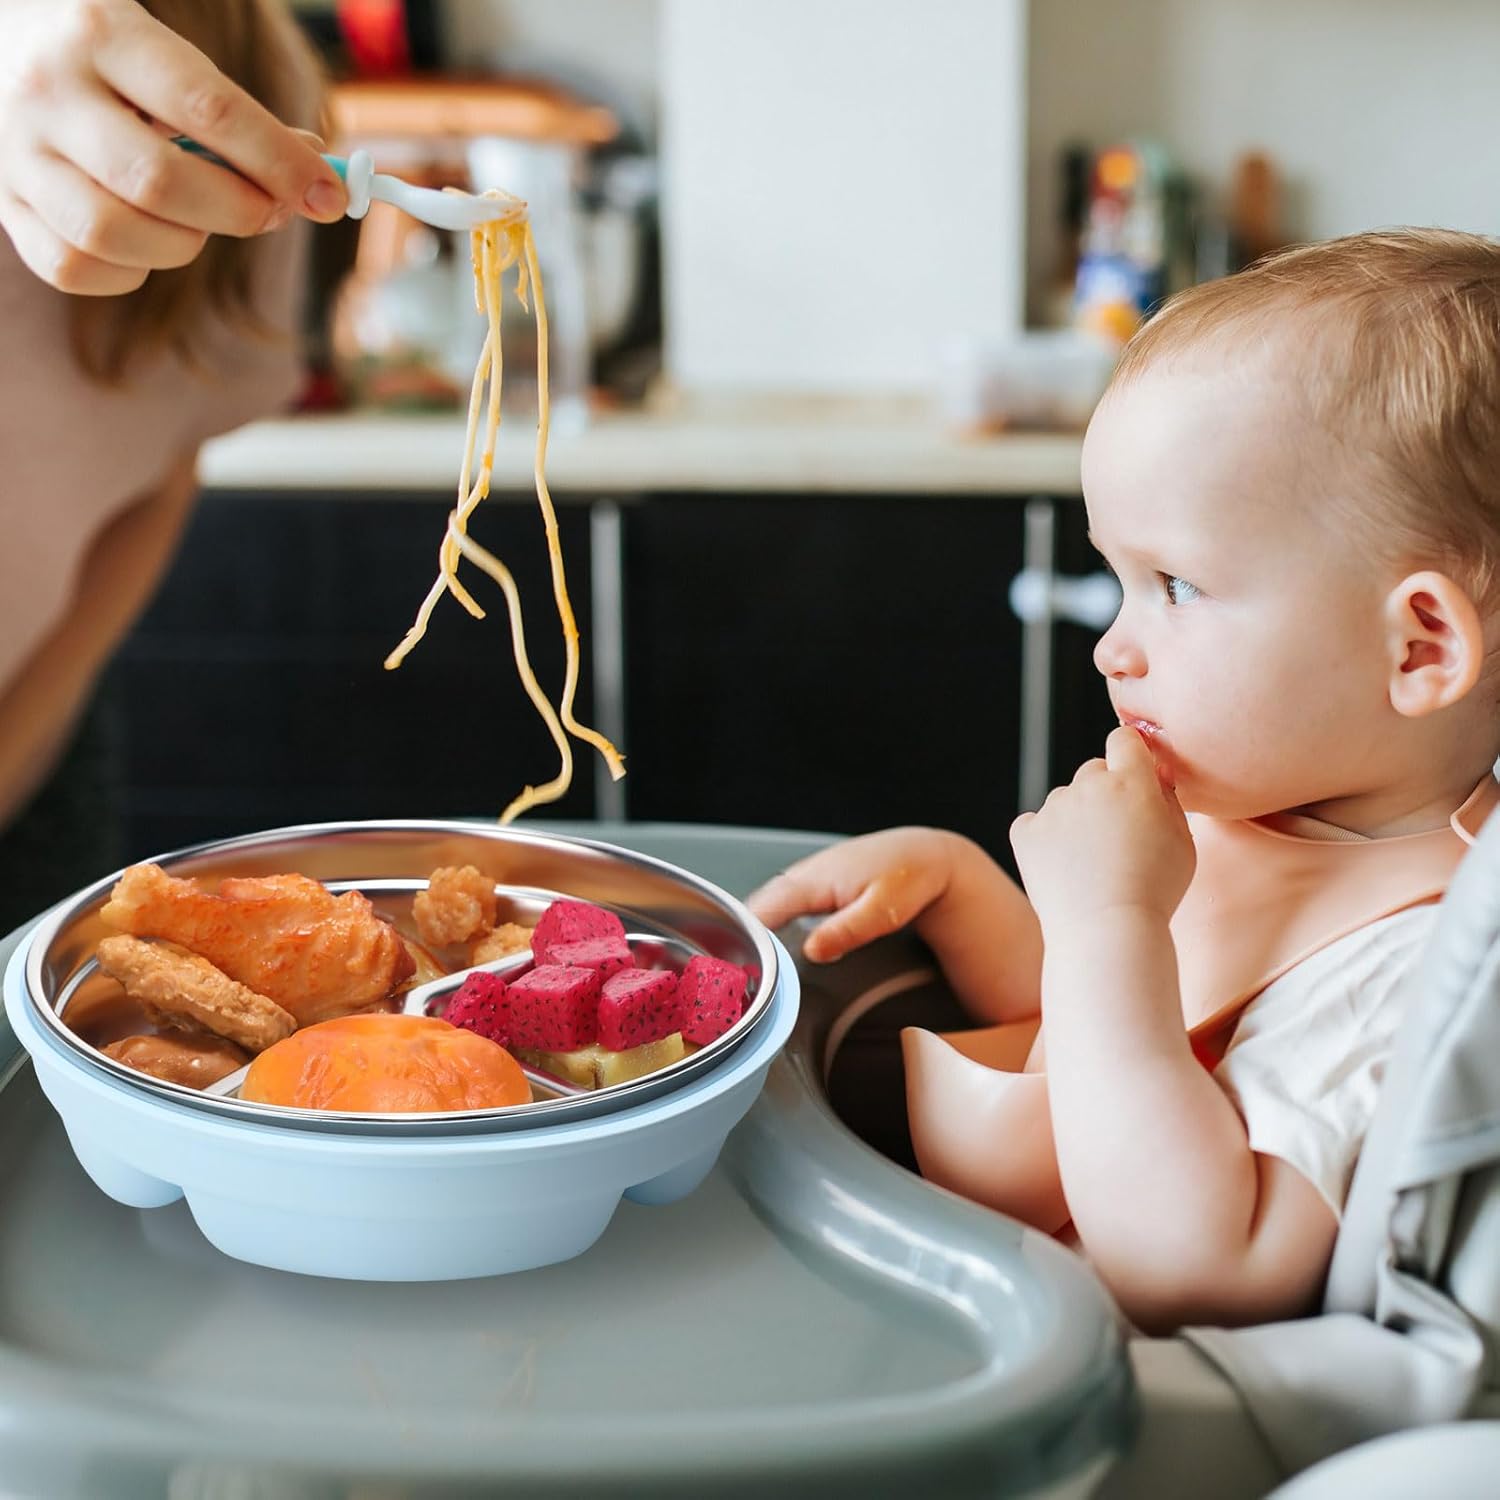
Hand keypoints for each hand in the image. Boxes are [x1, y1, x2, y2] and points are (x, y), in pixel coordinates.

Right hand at [0, 0, 346, 294]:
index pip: (209, 111)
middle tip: (268, 210)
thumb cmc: (107, 54)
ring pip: (113, 233)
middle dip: (238, 211)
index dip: (280, 164)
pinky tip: (145, 244)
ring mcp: (15, 152)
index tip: (329, 197)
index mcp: (100, 33)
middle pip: (160, 183)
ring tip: (197, 223)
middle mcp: (47, 91)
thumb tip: (316, 181)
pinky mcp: (1, 203)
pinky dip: (126, 273)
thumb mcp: (165, 56)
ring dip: (181, 245)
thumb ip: (235, 117)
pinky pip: (72, 268)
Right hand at [747, 827, 960, 962]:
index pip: (763, 912)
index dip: (750, 942)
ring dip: (756, 931)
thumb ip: (846, 931)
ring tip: (757, 968)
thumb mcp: (882, 912)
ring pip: (765, 904)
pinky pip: (778, 902)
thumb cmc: (906, 878)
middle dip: (747, 940)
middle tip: (749, 979)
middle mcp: (802, 874)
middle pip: (756, 909)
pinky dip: (770, 922)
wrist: (920, 855)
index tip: (748, 971)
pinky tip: (776, 945)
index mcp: (813, 880)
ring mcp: (803, 875)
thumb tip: (812, 951)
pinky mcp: (809, 881)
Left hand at [1010, 727, 1194, 932]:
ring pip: (1064, 800)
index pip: (1125, 739)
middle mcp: (1088, 786)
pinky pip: (1034, 825)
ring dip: (1074, 818)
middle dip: (1104, 792)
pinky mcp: (1026, 833)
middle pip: (1093, 771)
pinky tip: (1063, 867)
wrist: (1107, 931)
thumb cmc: (1155, 892)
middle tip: (1115, 835)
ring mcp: (1054, 809)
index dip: (1129, 753)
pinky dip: (1043, 840)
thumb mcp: (1183, 843)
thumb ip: (1169, 799)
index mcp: (1131, 782)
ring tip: (1090, 862)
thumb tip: (1155, 775)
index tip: (1132, 771)